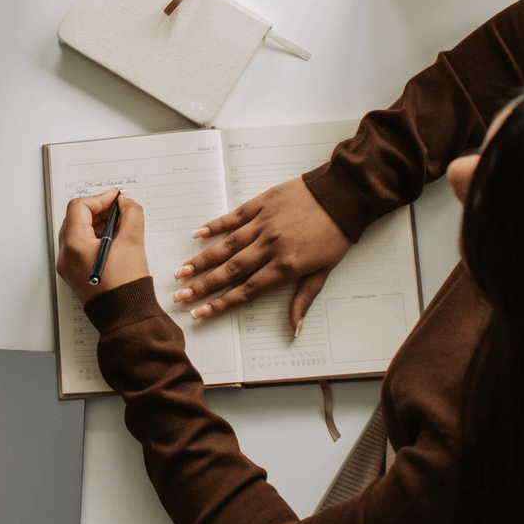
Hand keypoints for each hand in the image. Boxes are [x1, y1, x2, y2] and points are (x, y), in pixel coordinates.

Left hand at [54, 189, 149, 304]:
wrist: (126, 317)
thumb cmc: (127, 286)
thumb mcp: (133, 242)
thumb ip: (131, 214)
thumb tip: (125, 201)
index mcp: (74, 246)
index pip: (79, 207)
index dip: (100, 199)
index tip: (117, 198)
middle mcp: (66, 256)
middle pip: (75, 219)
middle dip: (97, 211)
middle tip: (118, 209)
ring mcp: (68, 267)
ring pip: (76, 233)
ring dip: (95, 224)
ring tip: (118, 225)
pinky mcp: (74, 275)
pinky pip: (79, 248)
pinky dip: (93, 239)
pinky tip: (113, 241)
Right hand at [174, 178, 352, 331]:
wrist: (343, 194)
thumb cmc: (336, 234)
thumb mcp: (324, 271)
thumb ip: (303, 299)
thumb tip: (294, 329)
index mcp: (285, 266)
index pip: (247, 291)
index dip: (221, 304)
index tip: (200, 314)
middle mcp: (270, 246)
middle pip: (230, 271)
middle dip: (203, 286)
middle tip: (180, 296)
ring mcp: (263, 224)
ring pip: (227, 246)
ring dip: (202, 260)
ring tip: (181, 272)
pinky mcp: (262, 203)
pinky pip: (234, 217)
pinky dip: (215, 226)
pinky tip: (197, 234)